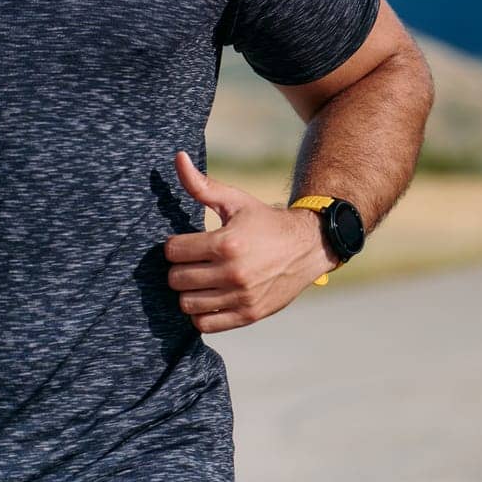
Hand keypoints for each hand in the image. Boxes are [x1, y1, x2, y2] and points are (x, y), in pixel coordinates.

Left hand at [164, 152, 334, 333]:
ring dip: (190, 292)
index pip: (173, 251)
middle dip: (181, 268)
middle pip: (176, 279)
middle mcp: (233, 272)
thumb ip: (202, 185)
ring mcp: (241, 296)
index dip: (176, 245)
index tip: (188, 243)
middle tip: (195, 262)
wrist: (308, 246)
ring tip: (202, 280)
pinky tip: (212, 297)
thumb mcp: (237, 201)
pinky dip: (202, 313)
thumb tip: (177, 157)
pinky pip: (205, 324)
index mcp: (227, 242)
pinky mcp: (248, 314)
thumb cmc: (266, 221)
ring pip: (186, 304)